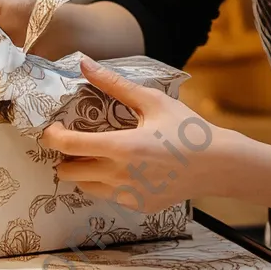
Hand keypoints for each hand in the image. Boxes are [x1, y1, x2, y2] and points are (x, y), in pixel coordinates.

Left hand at [43, 57, 228, 214]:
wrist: (217, 164)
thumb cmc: (186, 128)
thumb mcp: (152, 101)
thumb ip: (114, 84)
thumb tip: (84, 63)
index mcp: (122, 148)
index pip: (70, 146)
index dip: (53, 136)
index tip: (53, 127)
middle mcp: (120, 176)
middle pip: (69, 173)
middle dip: (64, 156)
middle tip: (75, 140)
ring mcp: (128, 195)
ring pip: (85, 188)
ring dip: (83, 171)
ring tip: (97, 153)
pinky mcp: (137, 206)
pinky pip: (108, 196)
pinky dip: (104, 182)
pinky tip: (121, 166)